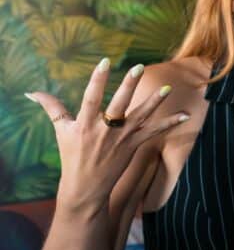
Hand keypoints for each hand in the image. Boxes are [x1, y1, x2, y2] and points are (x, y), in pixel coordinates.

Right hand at [25, 58, 189, 211]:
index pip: (91, 98)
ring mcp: (122, 138)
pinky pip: (155, 132)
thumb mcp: (61, 131)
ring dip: (155, 101)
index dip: (98, 80)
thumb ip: (52, 108)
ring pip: (141, 116)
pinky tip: (185, 115)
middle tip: (139, 68)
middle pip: (119, 104)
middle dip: (129, 86)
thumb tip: (32, 92)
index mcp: (85, 124)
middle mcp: (105, 130)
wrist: (85, 187)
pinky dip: (170, 123)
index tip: (105, 62)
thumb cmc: (72, 156)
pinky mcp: (134, 146)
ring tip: (168, 87)